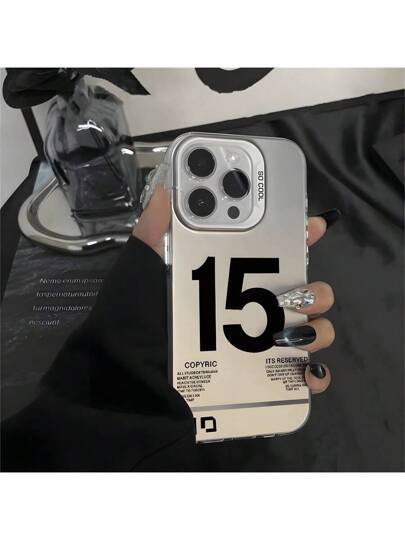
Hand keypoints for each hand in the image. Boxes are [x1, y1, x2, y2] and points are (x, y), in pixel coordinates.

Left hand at [133, 186, 338, 394]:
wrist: (130, 381)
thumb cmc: (136, 323)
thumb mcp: (141, 273)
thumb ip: (153, 233)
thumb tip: (168, 192)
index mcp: (230, 279)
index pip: (273, 252)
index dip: (297, 235)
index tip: (312, 225)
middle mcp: (252, 310)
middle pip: (304, 291)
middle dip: (313, 289)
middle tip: (291, 294)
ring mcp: (262, 345)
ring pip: (313, 329)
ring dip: (315, 328)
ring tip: (286, 334)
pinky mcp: (264, 379)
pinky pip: (305, 376)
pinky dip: (314, 373)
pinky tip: (304, 370)